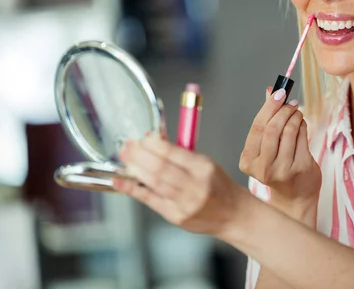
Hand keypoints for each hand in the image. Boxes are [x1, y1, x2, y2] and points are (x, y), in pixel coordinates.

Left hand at [114, 134, 245, 236]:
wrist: (233, 215)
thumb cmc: (218, 186)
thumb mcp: (206, 164)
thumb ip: (181, 154)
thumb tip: (153, 141)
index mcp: (204, 168)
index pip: (174, 153)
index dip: (154, 144)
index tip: (143, 137)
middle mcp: (196, 186)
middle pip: (161, 168)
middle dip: (140, 155)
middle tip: (127, 146)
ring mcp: (185, 203)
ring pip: (155, 183)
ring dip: (135, 169)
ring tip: (124, 158)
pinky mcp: (176, 217)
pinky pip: (150, 200)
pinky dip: (133, 189)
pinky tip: (120, 181)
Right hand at [239, 87, 320, 225]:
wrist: (295, 198)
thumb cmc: (278, 168)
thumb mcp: (266, 147)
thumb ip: (267, 119)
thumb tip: (270, 90)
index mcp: (248, 161)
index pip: (257, 128)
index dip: (269, 108)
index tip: (278, 93)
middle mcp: (262, 167)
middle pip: (272, 129)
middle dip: (283, 111)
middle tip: (291, 102)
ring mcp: (281, 170)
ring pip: (289, 132)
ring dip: (295, 116)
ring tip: (297, 112)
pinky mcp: (300, 168)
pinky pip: (302, 138)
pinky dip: (302, 126)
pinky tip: (302, 124)